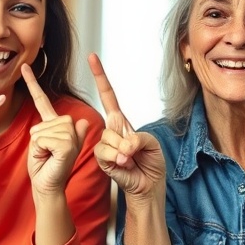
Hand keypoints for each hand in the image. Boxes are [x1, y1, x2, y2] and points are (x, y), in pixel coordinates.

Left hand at [21, 63, 89, 196]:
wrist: (47, 186)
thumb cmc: (43, 169)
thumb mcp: (40, 146)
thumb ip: (51, 131)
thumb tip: (82, 120)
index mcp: (58, 126)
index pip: (43, 100)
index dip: (33, 83)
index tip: (25, 67)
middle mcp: (68, 127)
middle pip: (45, 119)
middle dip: (38, 137)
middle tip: (45, 152)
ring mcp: (71, 136)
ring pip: (42, 130)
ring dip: (39, 145)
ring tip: (47, 156)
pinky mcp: (68, 144)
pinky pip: (44, 138)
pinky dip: (41, 149)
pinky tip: (49, 157)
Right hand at [87, 53, 164, 199]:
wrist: (148, 185)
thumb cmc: (151, 163)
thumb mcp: (153, 144)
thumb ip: (139, 139)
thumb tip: (123, 146)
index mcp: (122, 122)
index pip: (108, 96)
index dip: (100, 77)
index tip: (92, 58)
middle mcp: (111, 130)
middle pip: (111, 119)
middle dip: (127, 138)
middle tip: (135, 153)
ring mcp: (105, 144)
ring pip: (109, 138)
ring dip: (124, 151)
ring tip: (131, 160)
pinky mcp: (101, 159)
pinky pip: (104, 152)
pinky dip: (117, 159)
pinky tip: (124, 165)